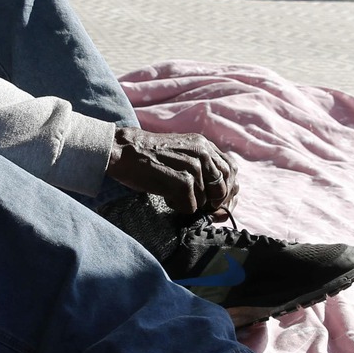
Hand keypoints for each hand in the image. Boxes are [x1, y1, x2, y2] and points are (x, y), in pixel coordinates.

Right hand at [106, 126, 238, 215]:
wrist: (122, 150)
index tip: (217, 203)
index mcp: (204, 145)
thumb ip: (202, 169)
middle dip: (215, 203)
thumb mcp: (181, 154)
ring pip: (205, 200)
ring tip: (172, 194)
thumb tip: (221, 203)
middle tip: (198, 207)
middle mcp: (203, 152)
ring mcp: (194, 166)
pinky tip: (166, 197)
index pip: (231, 170)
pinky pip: (191, 207)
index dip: (227, 190)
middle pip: (223, 187)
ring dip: (190, 204)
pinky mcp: (183, 180)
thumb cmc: (148, 157)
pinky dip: (179, 207)